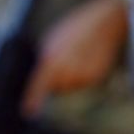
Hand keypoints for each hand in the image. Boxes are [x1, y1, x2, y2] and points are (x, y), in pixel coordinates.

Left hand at [21, 0, 128, 114]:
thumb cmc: (76, 28)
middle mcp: (66, 71)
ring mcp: (82, 76)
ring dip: (71, 76)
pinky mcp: (95, 78)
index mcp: (51, 60)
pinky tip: (89, 59)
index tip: (28, 111)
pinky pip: (84, 82)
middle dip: (57, 80)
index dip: (33, 99)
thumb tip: (43, 77)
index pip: (39, 85)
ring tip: (78, 56)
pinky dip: (84, 74)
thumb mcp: (53, 39)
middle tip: (64, 60)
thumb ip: (45, 60)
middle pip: (56, 87)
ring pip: (71, 86)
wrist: (105, 22)